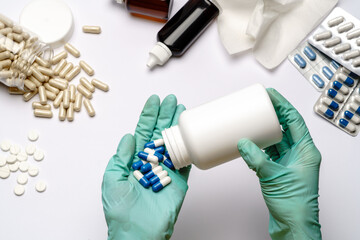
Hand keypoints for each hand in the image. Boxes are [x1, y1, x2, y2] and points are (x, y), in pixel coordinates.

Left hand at [102, 95, 190, 239]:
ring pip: (173, 142)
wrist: (139, 233)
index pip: (142, 133)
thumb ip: (120, 157)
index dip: (148, 116)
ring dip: (177, 125)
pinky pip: (185, 159)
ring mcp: (165, 170)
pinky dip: (188, 145)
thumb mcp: (112, 180)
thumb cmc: (121, 212)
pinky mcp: (178, 180)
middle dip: (165, 115)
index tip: (153, 101)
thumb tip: (128, 137)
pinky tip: (189, 132)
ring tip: (181, 109)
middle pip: (159, 133)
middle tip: (171, 100)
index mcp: (134, 161)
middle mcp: (150, 162)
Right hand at [238, 88, 321, 239]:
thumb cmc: (294, 205)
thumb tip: (244, 143)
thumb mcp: (274, 177)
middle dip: (273, 115)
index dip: (283, 106)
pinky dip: (259, 147)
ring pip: (277, 140)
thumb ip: (257, 159)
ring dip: (265, 131)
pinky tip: (250, 144)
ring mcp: (290, 162)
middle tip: (260, 104)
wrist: (293, 226)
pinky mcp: (280, 170)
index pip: (295, 121)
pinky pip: (269, 152)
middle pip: (286, 127)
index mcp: (306, 152)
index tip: (271, 96)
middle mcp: (300, 155)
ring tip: (253, 121)